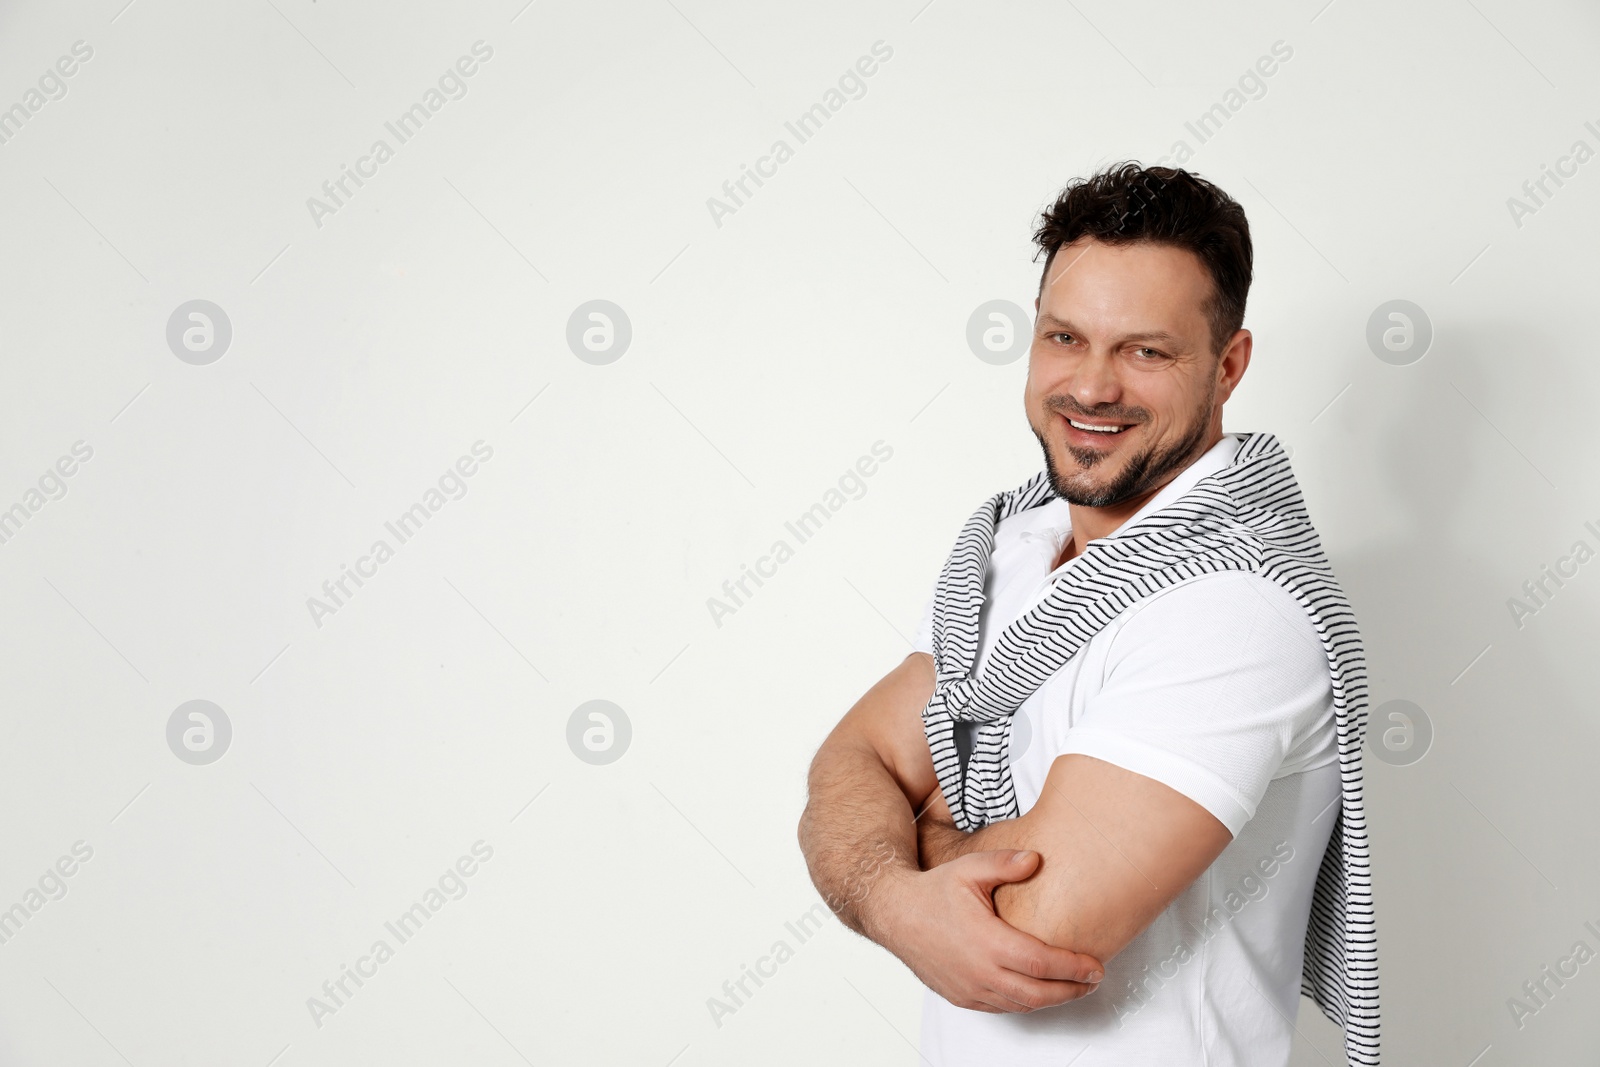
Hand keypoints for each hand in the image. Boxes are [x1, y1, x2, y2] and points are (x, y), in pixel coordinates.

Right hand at [874, 849, 1103, 1012]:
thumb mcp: (970, 869)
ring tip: (1072, 986)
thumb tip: (1036, 859)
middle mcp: (980, 972)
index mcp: (988, 942)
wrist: (896, 914)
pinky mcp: (962, 997)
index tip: (1095, 966)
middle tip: (1093, 980)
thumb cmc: (933, 891)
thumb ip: (1005, 862)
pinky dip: (1025, 1002)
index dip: (1074, 968)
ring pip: (1021, 1005)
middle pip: (1039, 993)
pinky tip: (1037, 989)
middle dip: (1072, 989)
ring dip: (1050, 999)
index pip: (1042, 964)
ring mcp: (970, 989)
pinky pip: (1002, 1007)